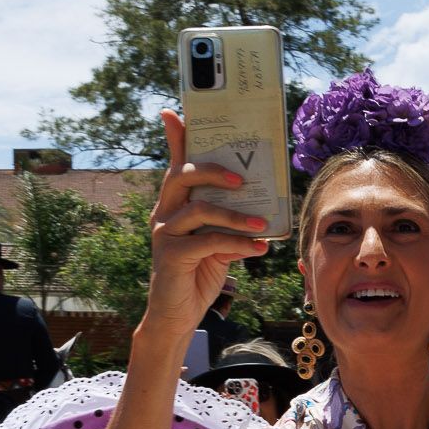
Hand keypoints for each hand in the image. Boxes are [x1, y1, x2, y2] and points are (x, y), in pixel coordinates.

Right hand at [145, 109, 269, 338]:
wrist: (177, 315)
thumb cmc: (197, 275)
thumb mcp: (217, 246)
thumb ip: (229, 227)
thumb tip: (261, 216)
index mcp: (173, 206)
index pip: (174, 165)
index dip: (175, 139)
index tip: (174, 113)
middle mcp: (164, 214)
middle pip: (181, 177)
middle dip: (211, 170)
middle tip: (240, 177)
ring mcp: (164, 235)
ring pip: (199, 210)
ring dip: (236, 216)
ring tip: (264, 224)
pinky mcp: (172, 257)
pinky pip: (208, 242)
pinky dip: (238, 243)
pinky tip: (259, 248)